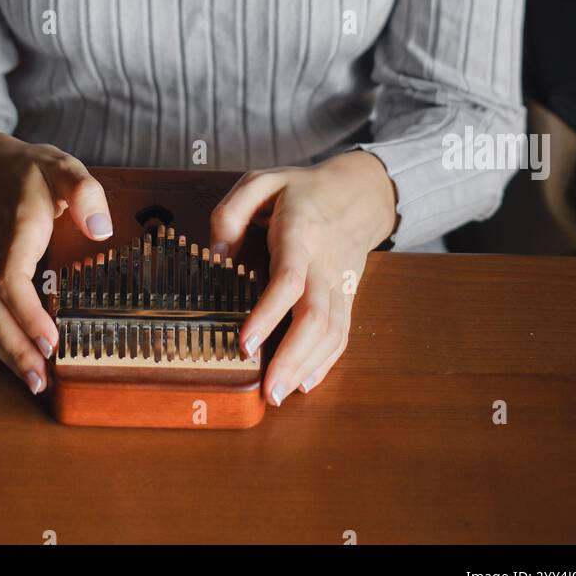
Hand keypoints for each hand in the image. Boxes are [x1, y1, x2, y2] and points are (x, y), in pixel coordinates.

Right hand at [0, 129, 112, 395]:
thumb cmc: (27, 171)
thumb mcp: (62, 168)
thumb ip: (84, 193)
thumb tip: (101, 230)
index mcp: (15, 231)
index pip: (10, 281)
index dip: (27, 315)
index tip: (50, 341)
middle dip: (14, 349)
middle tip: (42, 380)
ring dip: (5, 353)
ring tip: (34, 382)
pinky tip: (20, 361)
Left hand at [208, 152, 398, 406]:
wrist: (359, 192)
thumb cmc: (302, 189)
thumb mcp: (261, 181)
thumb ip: (230, 212)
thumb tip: (216, 255)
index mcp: (300, 232)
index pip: (288, 278)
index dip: (268, 313)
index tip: (245, 343)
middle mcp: (324, 262)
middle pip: (316, 316)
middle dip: (293, 357)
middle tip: (268, 391)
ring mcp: (339, 282)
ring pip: (332, 331)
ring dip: (307, 367)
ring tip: (279, 394)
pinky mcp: (348, 295)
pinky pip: (342, 333)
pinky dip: (327, 361)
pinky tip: (306, 382)